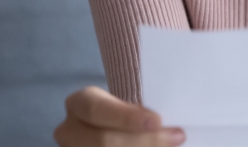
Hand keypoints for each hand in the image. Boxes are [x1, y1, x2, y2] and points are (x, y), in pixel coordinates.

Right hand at [54, 86, 185, 146]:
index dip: (126, 117)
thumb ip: (141, 110)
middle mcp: (70, 130)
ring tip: (170, 145)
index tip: (157, 121)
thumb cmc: (124, 112)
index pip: (98, 109)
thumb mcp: (127, 103)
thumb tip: (171, 124)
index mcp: (79, 104)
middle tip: (177, 137)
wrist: (112, 125)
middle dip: (144, 141)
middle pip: (103, 140)